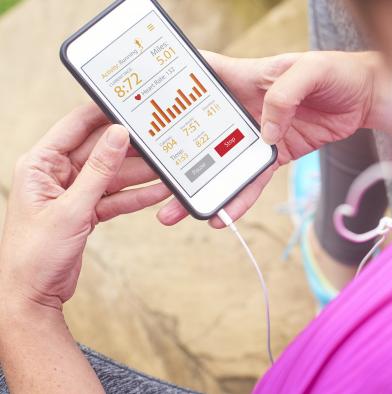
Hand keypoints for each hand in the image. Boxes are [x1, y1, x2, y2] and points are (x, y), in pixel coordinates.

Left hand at [0, 105, 169, 311]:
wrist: (30, 296)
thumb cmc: (34, 255)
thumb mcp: (72, 208)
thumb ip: (99, 170)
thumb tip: (118, 135)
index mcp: (40, 164)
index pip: (76, 126)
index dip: (104, 112)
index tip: (132, 103)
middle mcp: (55, 175)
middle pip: (101, 151)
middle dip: (131, 148)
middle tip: (160, 139)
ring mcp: (72, 193)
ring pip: (113, 175)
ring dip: (140, 174)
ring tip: (168, 167)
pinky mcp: (85, 212)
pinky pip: (115, 197)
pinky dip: (136, 197)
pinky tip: (159, 192)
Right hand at [156, 51, 384, 227]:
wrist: (366, 98)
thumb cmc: (337, 73)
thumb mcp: (310, 72)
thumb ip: (283, 96)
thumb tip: (263, 133)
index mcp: (245, 77)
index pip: (200, 76)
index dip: (170, 84)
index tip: (139, 101)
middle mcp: (244, 107)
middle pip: (200, 130)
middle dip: (173, 153)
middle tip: (148, 175)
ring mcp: (258, 133)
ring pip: (221, 162)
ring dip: (199, 185)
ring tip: (175, 210)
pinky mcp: (276, 155)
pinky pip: (253, 180)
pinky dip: (239, 198)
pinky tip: (224, 215)